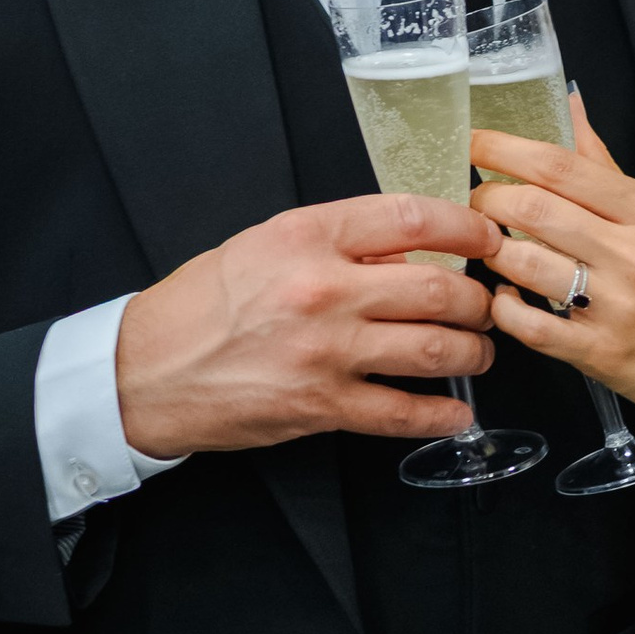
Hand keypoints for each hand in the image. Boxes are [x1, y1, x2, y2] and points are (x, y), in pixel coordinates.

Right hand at [116, 193, 501, 456]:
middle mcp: (324, 289)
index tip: (487, 237)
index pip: (414, 219)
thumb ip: (339, 240)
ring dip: (472, 353)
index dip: (467, 228)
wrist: (147, 370)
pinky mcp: (322, 406)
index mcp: (309, 235)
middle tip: (484, 305)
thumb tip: (411, 249)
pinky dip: (441, 415)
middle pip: (438, 290)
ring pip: (435, 350)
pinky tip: (456, 411)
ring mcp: (326, 352)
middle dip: (476, 301)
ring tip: (477, 352)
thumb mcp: (267, 242)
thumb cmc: (205, 302)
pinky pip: (403, 413)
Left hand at [471, 113, 634, 433]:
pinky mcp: (599, 353)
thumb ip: (606, 167)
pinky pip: (528, 324)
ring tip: (489, 247)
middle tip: (474, 200)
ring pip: (523, 263)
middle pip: (534, 207)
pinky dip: (503, 307)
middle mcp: (633, 253)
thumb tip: (569, 107)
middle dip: (487, 199)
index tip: (473, 142)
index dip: (504, 149)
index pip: (561, 167)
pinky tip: (504, 297)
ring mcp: (616, 305)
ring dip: (491, 251)